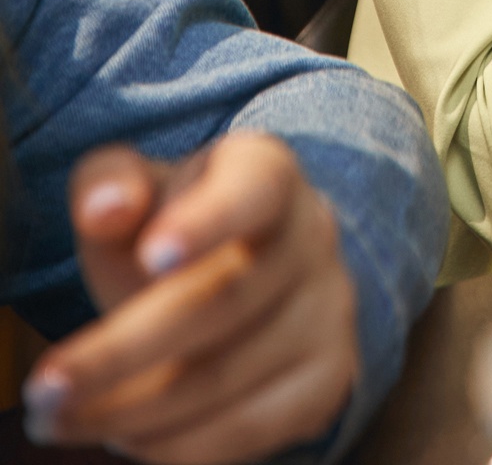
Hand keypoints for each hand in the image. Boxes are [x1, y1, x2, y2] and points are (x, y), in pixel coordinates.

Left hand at [23, 133, 358, 464]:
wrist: (244, 274)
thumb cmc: (171, 226)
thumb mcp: (134, 190)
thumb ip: (109, 183)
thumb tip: (105, 209)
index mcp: (268, 172)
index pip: (253, 189)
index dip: (207, 222)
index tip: (151, 255)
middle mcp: (311, 237)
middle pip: (222, 300)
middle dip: (121, 353)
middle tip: (46, 387)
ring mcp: (327, 312)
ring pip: (227, 376)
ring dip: (130, 412)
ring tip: (60, 418)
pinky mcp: (325, 381)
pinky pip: (248, 430)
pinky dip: (175, 444)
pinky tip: (122, 436)